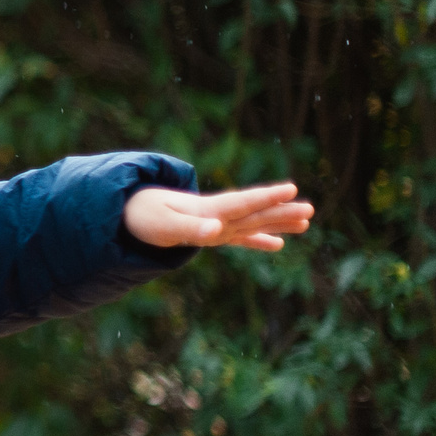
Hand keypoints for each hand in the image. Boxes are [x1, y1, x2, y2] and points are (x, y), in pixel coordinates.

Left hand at [124, 183, 312, 252]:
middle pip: (253, 213)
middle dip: (280, 212)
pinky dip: (257, 241)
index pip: (241, 202)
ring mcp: (213, 223)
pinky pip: (239, 237)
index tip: (291, 189)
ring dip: (277, 223)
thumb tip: (217, 231)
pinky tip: (277, 245)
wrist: (123, 213)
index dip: (265, 196)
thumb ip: (189, 228)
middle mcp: (214, 214)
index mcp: (205, 209)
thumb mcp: (161, 225)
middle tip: (311, 211)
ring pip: (252, 223)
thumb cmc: (140, 217)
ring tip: (306, 222)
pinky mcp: (207, 233)